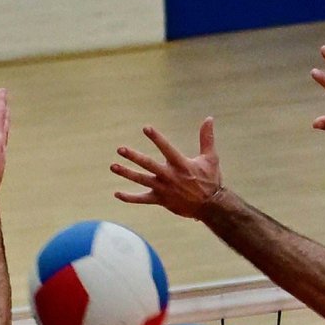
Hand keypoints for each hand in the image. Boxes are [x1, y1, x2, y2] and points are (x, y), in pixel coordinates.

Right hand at [0, 80, 9, 200]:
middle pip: (0, 114)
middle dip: (1, 101)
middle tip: (3, 90)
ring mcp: (1, 149)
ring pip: (5, 127)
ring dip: (5, 116)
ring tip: (7, 109)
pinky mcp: (2, 159)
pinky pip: (5, 141)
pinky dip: (4, 133)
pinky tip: (2, 136)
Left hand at [111, 118, 226, 219]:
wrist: (210, 206)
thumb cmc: (210, 180)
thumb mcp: (211, 158)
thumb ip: (207, 138)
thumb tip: (209, 118)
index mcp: (181, 164)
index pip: (166, 148)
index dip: (156, 138)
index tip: (146, 128)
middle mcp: (170, 176)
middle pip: (148, 164)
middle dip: (133, 157)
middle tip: (120, 149)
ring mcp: (163, 189)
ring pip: (141, 180)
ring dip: (127, 173)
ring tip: (113, 166)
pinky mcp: (161, 200)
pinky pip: (142, 200)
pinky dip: (129, 198)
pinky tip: (117, 193)